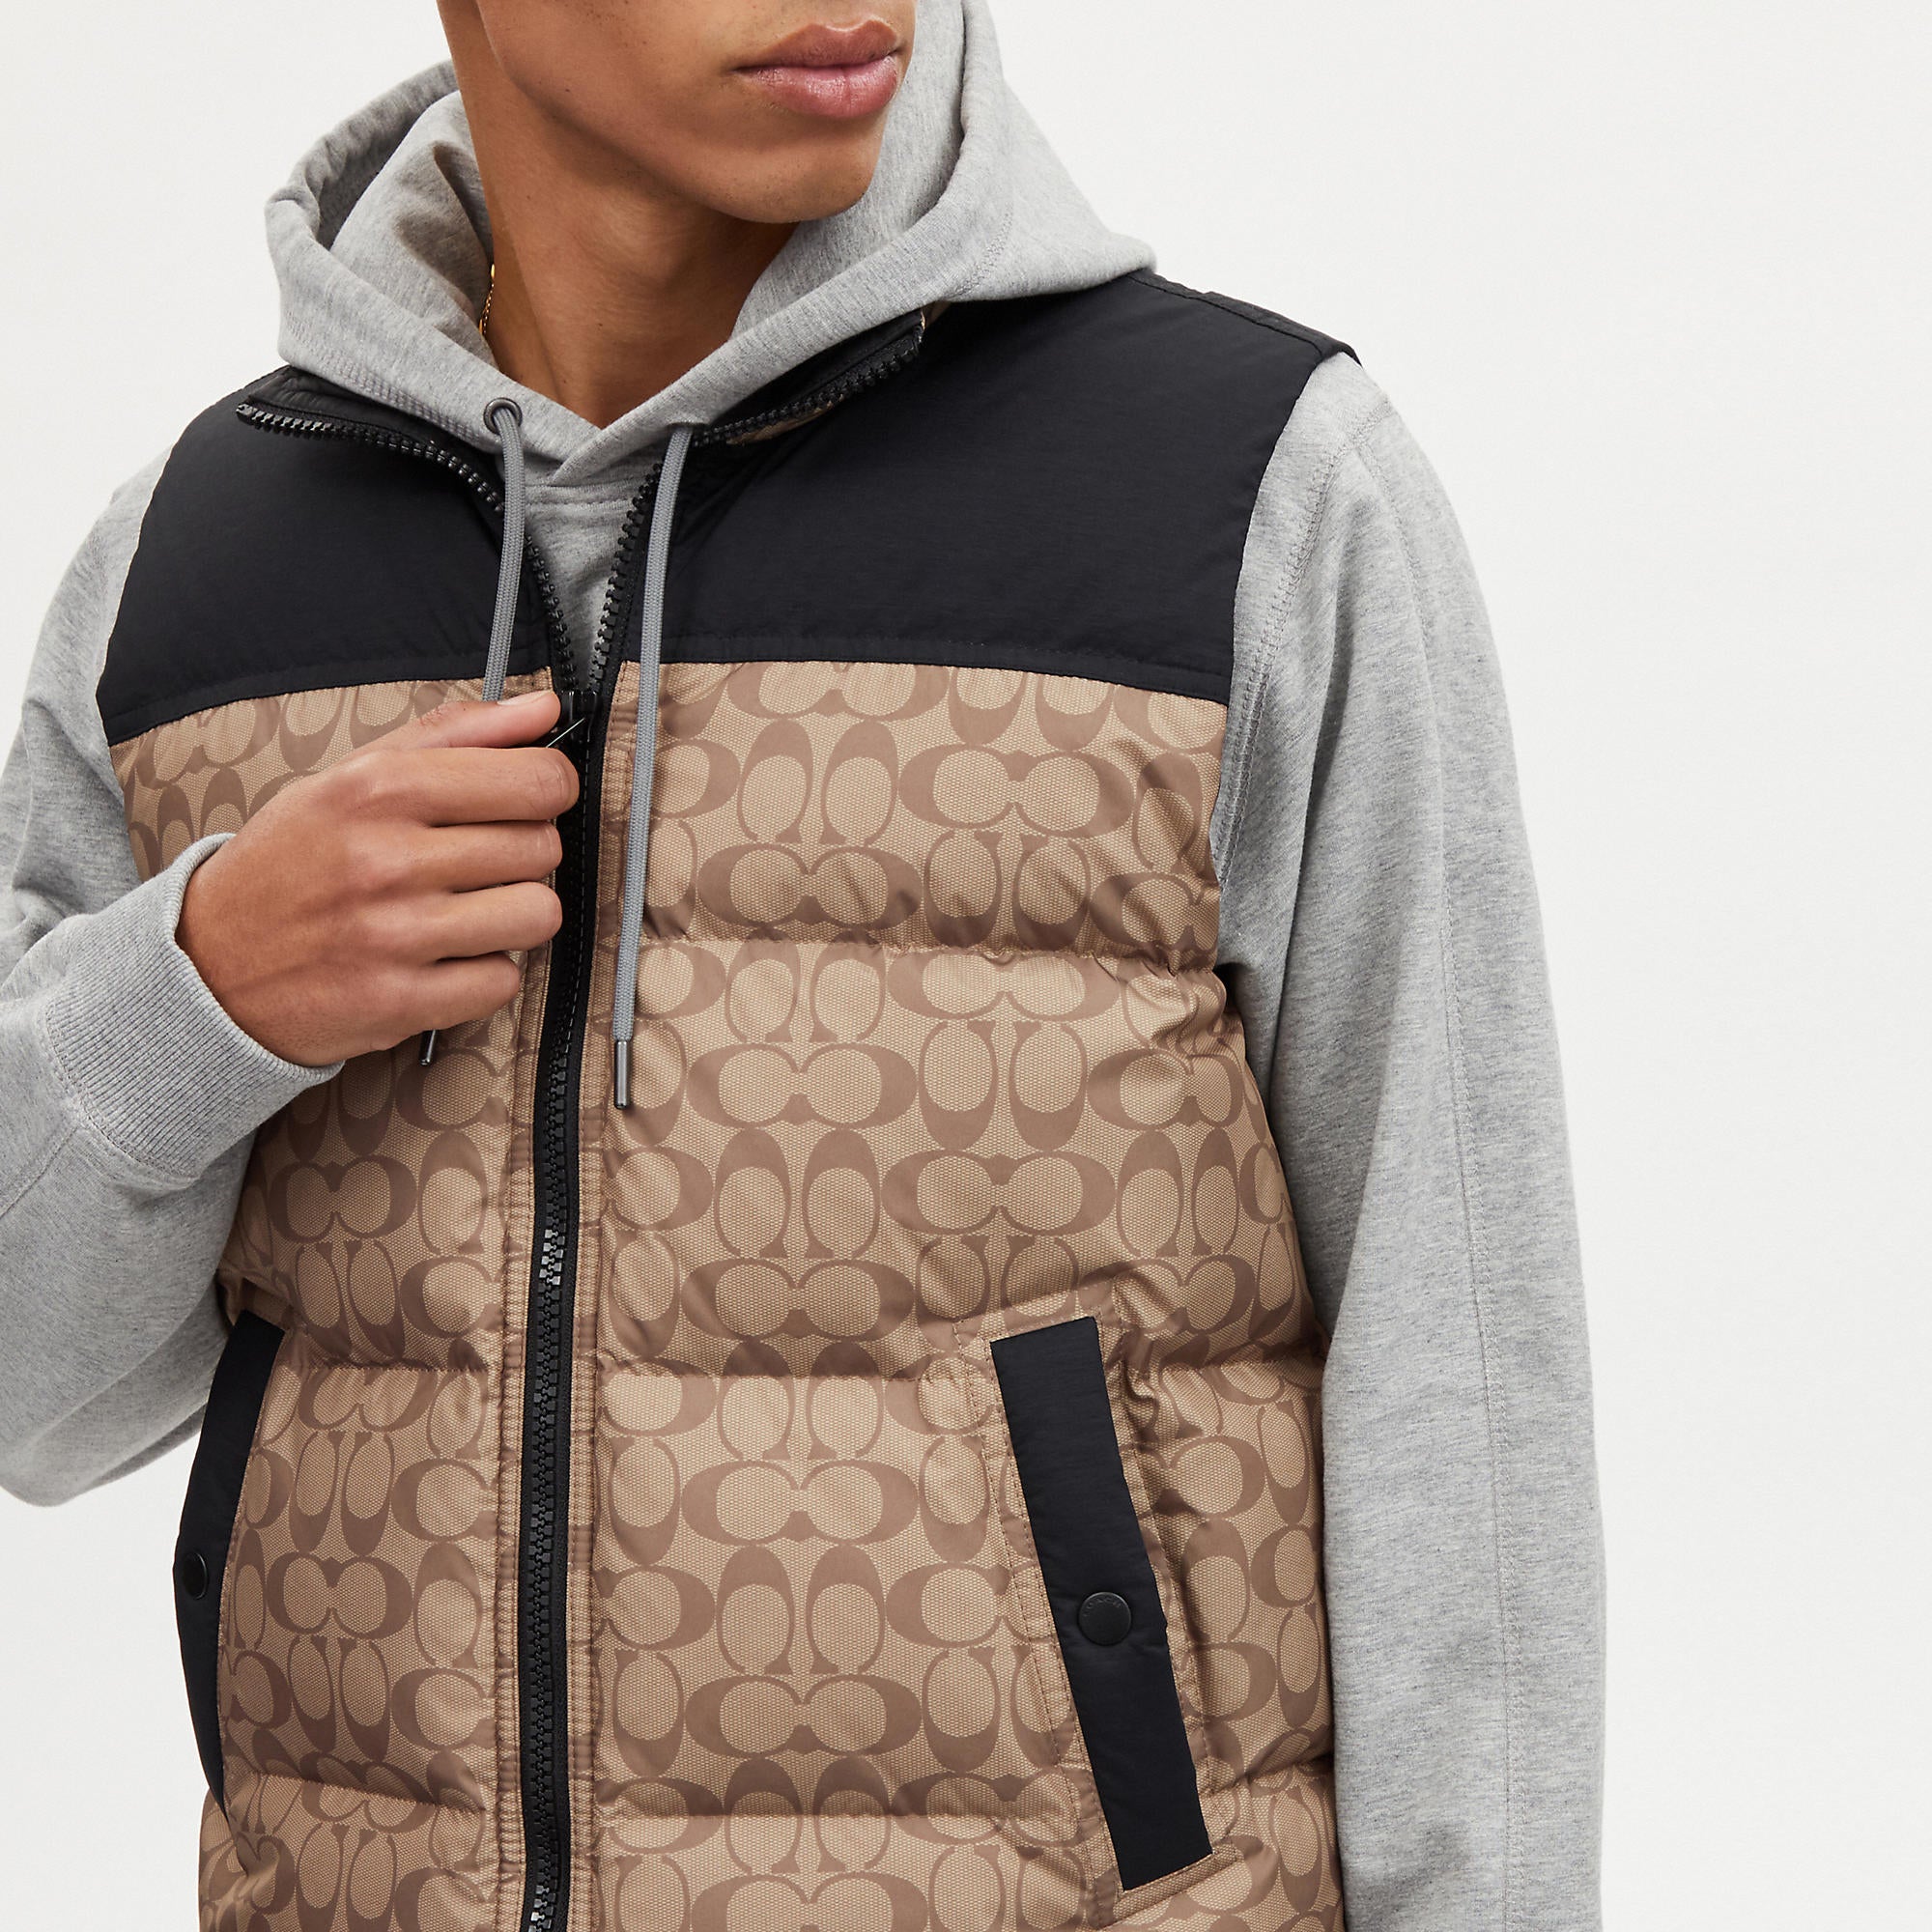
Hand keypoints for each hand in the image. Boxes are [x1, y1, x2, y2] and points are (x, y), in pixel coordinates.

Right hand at [177, 690, 577, 1066]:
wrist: (209, 964)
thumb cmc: (293, 863)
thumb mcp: (351, 777)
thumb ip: (454, 733)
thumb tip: (544, 709)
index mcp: (379, 789)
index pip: (536, 779)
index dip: (548, 789)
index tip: (528, 798)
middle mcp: (387, 859)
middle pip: (542, 846)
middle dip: (524, 853)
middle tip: (475, 862)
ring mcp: (394, 935)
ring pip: (539, 914)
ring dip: (515, 915)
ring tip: (468, 910)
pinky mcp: (400, 1002)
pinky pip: (505, 980)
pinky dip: (486, 972)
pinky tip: (445, 957)